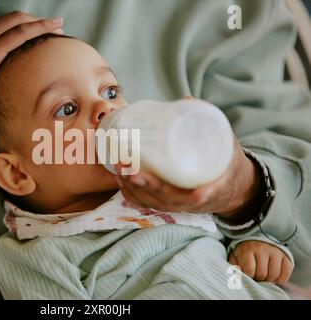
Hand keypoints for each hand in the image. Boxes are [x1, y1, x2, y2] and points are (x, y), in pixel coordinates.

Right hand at [0, 11, 62, 118]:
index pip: (0, 24)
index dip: (20, 26)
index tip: (34, 33)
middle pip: (12, 18)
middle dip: (34, 21)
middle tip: (53, 28)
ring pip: (19, 22)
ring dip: (42, 23)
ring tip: (58, 28)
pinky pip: (20, 33)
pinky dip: (40, 28)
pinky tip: (54, 29)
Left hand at [116, 136, 261, 220]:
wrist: (230, 187)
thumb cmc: (226, 163)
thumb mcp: (226, 144)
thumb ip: (210, 125)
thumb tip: (187, 100)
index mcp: (216, 188)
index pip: (204, 196)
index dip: (198, 195)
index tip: (194, 191)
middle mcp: (194, 202)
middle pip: (169, 199)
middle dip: (147, 185)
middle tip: (129, 167)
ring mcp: (178, 205)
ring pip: (154, 203)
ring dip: (134, 188)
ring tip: (120, 168)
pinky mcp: (167, 204)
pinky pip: (147, 204)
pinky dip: (132, 194)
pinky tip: (120, 181)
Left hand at [228, 240, 292, 283]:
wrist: (256, 242)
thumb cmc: (244, 254)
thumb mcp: (235, 258)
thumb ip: (233, 268)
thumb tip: (236, 278)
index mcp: (247, 249)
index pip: (249, 270)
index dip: (248, 275)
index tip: (248, 273)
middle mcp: (262, 248)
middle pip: (262, 274)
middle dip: (258, 278)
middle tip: (256, 275)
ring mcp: (275, 251)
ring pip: (274, 275)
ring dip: (269, 279)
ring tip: (264, 275)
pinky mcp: (285, 256)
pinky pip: (286, 273)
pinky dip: (280, 279)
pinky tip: (273, 276)